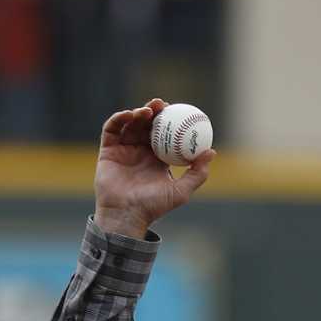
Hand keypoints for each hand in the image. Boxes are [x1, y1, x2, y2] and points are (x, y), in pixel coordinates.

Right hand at [93, 99, 214, 238]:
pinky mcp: (108, 150)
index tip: (178, 111)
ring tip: (148, 111)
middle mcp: (140, 152)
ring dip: (138, 113)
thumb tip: (211, 152)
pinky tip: (130, 115)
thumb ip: (197, 174)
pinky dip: (119, 118)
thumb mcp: (181, 191)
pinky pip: (112, 129)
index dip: (170, 120)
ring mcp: (124, 150)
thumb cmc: (154, 207)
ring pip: (131, 124)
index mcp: (157, 159)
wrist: (127, 215)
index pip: (164, 134)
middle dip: (154, 111)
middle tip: (162, 104)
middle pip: (147, 125)